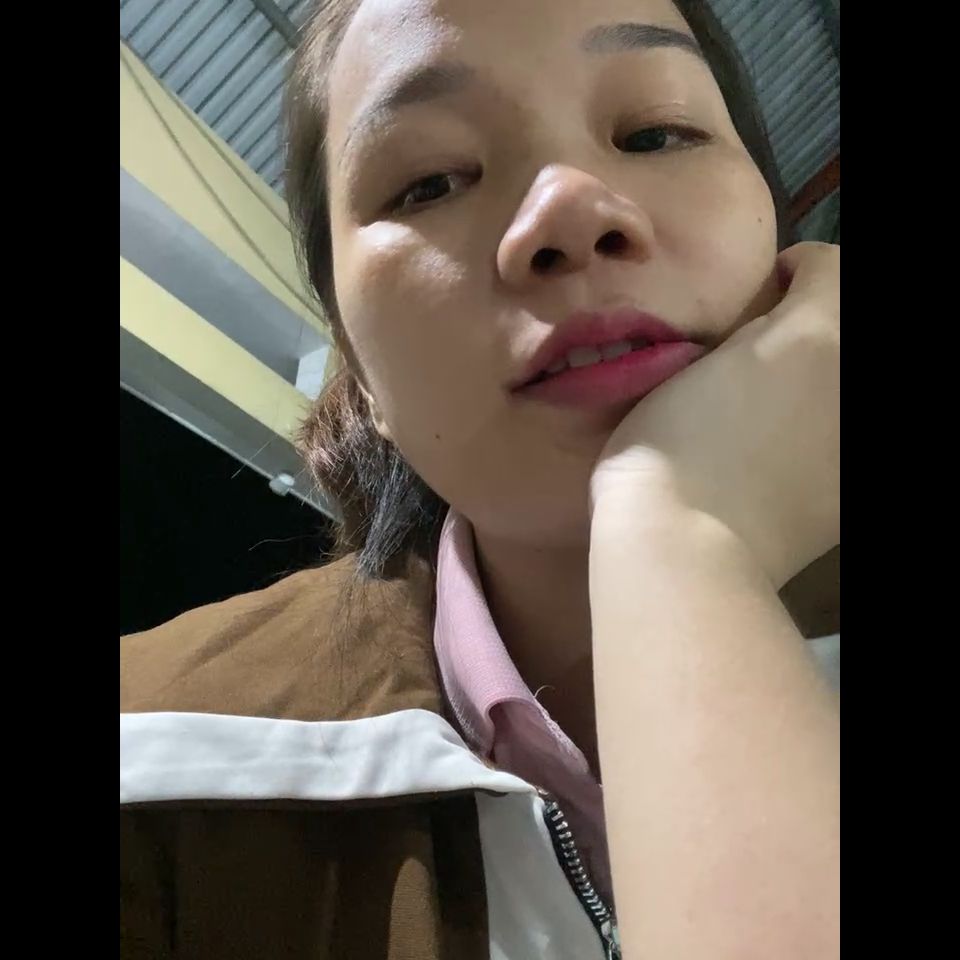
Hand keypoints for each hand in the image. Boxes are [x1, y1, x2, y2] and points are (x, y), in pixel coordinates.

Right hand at [591, 242, 838, 588]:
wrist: (686, 545)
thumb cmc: (672, 444)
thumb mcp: (695, 363)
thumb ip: (749, 326)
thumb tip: (777, 320)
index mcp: (817, 332)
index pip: (828, 265)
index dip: (794, 271)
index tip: (768, 290)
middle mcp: (852, 381)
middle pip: (844, 325)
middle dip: (817, 325)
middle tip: (773, 347)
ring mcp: (854, 438)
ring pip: (841, 383)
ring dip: (822, 378)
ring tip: (780, 405)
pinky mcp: (848, 491)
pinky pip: (838, 439)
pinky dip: (821, 433)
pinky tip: (786, 457)